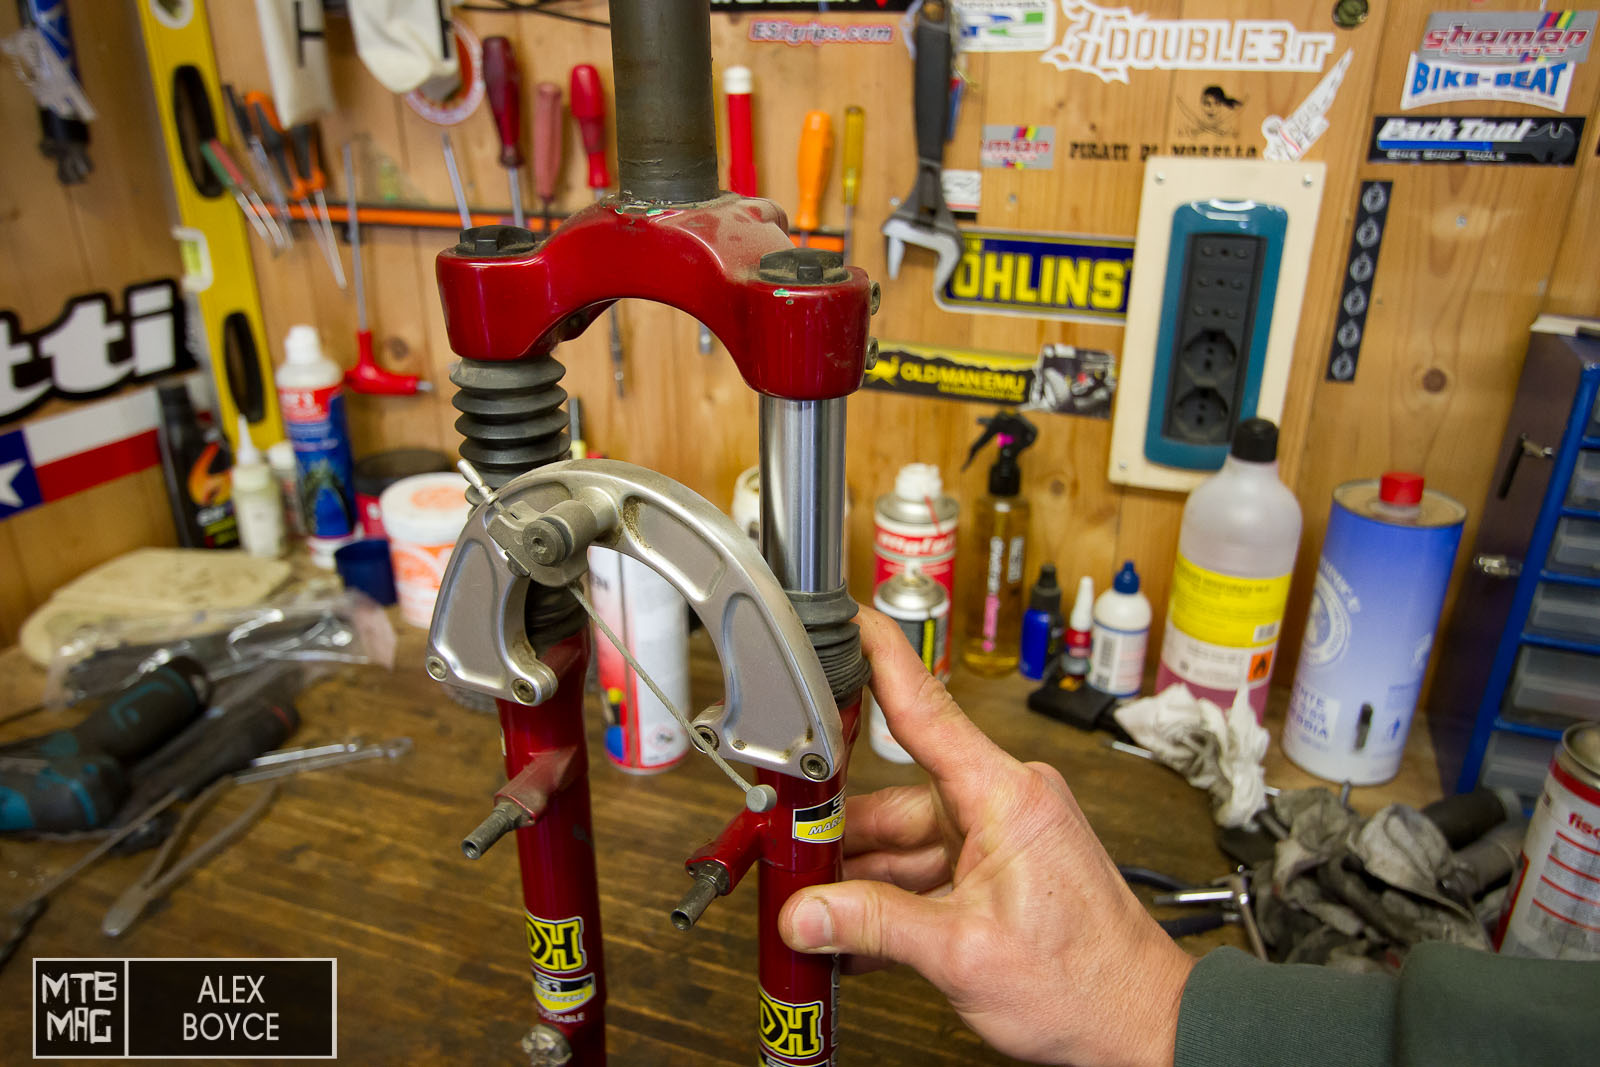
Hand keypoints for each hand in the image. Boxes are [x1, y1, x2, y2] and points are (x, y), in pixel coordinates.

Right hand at [779, 607, 1195, 1066]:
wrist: (1141, 1027)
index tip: (849, 619)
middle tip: (788, 858)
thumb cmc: (1088, 984)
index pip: (927, 709)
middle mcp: (1004, 804)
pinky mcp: (1000, 871)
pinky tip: (856, 934)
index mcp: (1005, 797)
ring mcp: (1002, 838)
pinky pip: (928, 872)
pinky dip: (892, 901)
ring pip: (906, 842)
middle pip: (895, 798)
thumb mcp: (965, 955)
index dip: (881, 659)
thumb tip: (806, 914)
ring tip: (815, 916)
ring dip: (863, 882)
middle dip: (841, 835)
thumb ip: (875, 927)